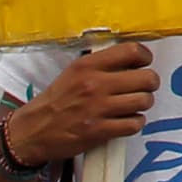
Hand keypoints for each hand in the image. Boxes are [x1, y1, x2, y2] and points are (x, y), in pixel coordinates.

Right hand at [7, 44, 157, 168]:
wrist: (33, 131)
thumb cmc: (56, 101)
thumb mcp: (74, 72)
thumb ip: (101, 64)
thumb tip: (133, 58)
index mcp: (88, 65)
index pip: (132, 51)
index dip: (145, 57)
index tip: (143, 64)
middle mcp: (94, 84)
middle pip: (147, 78)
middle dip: (149, 83)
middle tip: (143, 87)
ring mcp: (97, 108)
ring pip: (144, 101)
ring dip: (143, 104)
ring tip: (133, 105)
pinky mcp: (99, 130)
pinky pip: (135, 123)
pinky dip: (135, 123)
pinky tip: (125, 121)